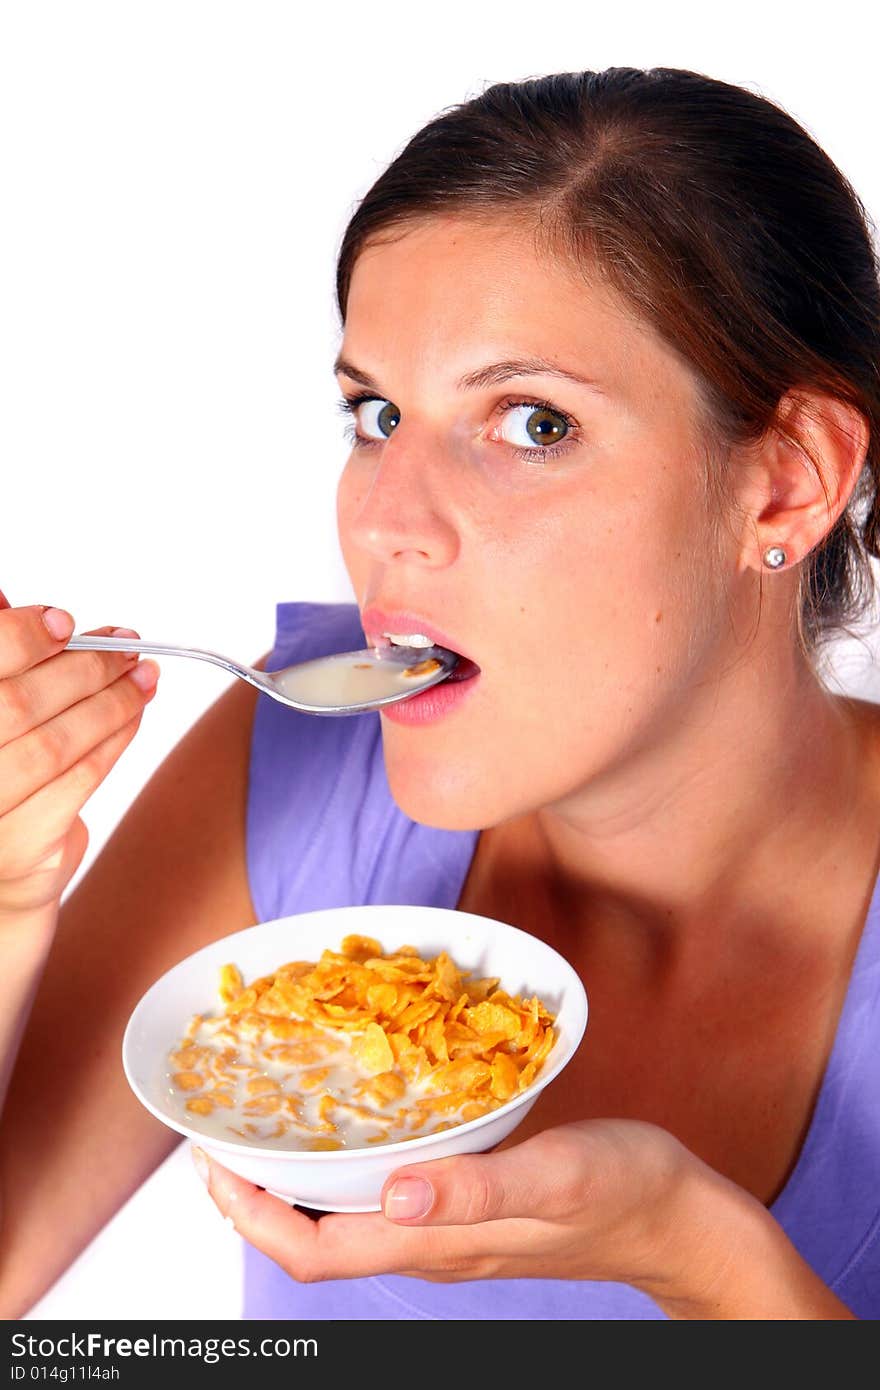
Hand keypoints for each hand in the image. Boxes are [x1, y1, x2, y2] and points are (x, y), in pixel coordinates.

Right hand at [0, 589, 159, 914]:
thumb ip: (2, 666)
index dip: (22, 637)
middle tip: (126, 648)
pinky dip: (113, 741)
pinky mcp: (17, 848)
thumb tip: (22, 606)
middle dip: (84, 667)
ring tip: (142, 678)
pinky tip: (132, 717)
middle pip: (18, 702)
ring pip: (55, 742)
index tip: (65, 623)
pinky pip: (79, 780)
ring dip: (110, 702)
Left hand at [193, 1118, 724, 1294]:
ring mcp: (454, 1231)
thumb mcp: (555, 1175)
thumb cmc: (625, 1190)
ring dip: (297, 1185)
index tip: (211, 1161)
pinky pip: (387, 1201)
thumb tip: (392, 1194)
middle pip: (318, 1241)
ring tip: (271, 1127)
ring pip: (348, 1222)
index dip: (251, 1216)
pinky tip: (358, 1127)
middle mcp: (434, 1243)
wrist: (679, 1218)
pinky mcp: (473, 1210)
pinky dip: (350, 1171)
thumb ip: (476, 1187)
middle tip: (224, 1135)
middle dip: (257, 1199)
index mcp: (440, 1241)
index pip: (315, 1251)